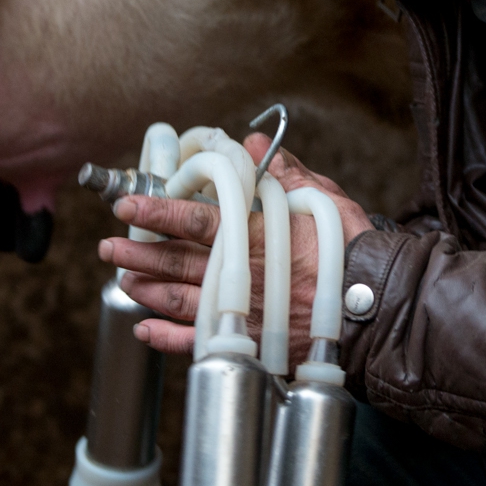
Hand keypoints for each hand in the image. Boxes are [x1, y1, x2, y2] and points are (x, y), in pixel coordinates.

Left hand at [97, 132, 372, 354]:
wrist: (378, 307)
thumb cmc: (351, 250)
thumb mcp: (322, 198)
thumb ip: (283, 171)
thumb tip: (251, 143)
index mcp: (257, 235)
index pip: (197, 219)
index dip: (159, 210)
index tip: (128, 203)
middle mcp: (243, 275)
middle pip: (179, 262)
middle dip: (139, 252)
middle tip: (107, 245)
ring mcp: (244, 312)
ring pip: (183, 300)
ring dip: (148, 290)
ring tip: (122, 279)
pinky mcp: (251, 342)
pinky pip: (200, 342)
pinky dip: (169, 339)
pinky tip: (145, 330)